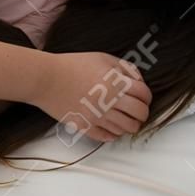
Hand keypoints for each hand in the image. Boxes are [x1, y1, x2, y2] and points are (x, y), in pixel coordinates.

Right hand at [33, 53, 150, 143]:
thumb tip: (139, 82)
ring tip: (124, 118)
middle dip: (142, 113)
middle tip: (137, 111)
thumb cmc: (73, 65)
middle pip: (140, 115)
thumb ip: (125, 68)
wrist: (46, 79)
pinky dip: (113, 134)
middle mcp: (111, 102)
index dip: (147, 97)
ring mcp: (98, 117)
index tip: (143, 98)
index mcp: (116, 83)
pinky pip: (108, 137)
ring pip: (126, 129)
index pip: (145, 95)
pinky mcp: (86, 127)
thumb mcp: (103, 58)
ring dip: (129, 124)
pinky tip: (110, 126)